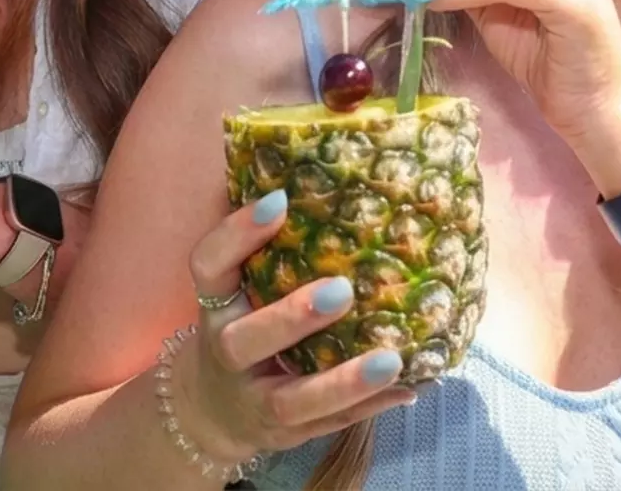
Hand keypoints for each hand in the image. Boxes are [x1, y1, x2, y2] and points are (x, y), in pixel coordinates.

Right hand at [172, 193, 415, 463]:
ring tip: (392, 359)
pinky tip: (412, 387)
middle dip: (292, 316)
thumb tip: (333, 188)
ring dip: (344, 381)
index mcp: (214, 307)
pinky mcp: (286, 433)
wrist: (208, 413)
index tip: (279, 200)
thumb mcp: (235, 292)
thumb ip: (267, 252)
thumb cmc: (240, 328)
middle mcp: (227, 354)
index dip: (237, 234)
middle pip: (247, 340)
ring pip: (294, 398)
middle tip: (342, 289)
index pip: (209, 266)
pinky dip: (371, 408)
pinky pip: (330, 425)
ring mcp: (255, 400)